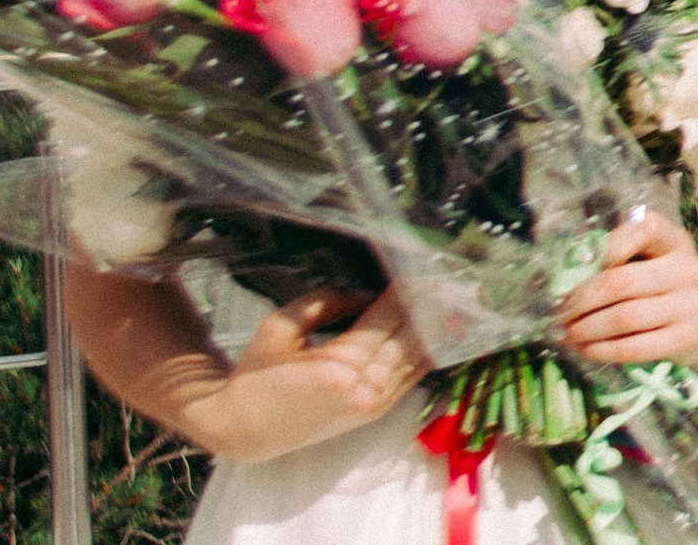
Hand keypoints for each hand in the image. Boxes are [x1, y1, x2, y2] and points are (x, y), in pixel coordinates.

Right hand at [184, 286, 427, 462]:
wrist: (245, 430)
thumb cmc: (256, 375)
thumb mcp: (280, 327)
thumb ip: (327, 302)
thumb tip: (368, 292)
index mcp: (336, 367)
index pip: (385, 317)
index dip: (406, 290)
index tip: (422, 267)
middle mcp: (361, 389)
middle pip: (409, 336)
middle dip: (428, 306)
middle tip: (447, 278)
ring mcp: (371, 406)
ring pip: (417, 358)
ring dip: (435, 328)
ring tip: (452, 299)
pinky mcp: (374, 414)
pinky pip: (412, 379)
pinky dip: (427, 354)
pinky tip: (440, 332)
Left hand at [559, 208, 697, 369]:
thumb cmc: (668, 288)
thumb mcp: (654, 262)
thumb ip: (618, 261)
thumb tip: (565, 279)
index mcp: (674, 241)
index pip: (642, 230)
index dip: (604, 248)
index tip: (573, 270)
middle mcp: (686, 269)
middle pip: (622, 282)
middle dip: (581, 300)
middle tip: (558, 313)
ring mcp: (690, 305)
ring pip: (624, 317)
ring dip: (587, 329)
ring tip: (566, 334)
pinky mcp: (687, 339)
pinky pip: (635, 347)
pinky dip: (603, 350)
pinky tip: (587, 349)